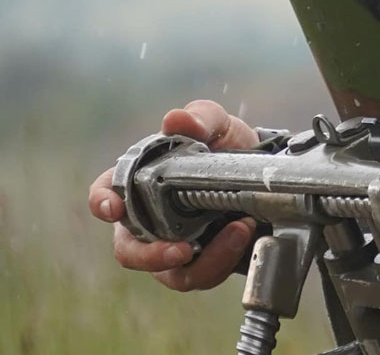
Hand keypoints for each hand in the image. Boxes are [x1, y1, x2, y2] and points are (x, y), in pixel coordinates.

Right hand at [88, 99, 259, 290]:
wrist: (264, 169)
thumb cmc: (225, 144)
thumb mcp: (218, 124)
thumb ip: (199, 117)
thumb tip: (175, 119)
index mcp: (139, 183)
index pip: (105, 193)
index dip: (102, 202)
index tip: (114, 207)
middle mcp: (150, 220)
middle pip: (130, 251)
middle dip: (152, 257)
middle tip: (183, 250)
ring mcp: (175, 244)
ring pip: (171, 272)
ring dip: (206, 260)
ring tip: (239, 229)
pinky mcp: (204, 261)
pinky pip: (203, 274)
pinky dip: (224, 259)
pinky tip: (246, 232)